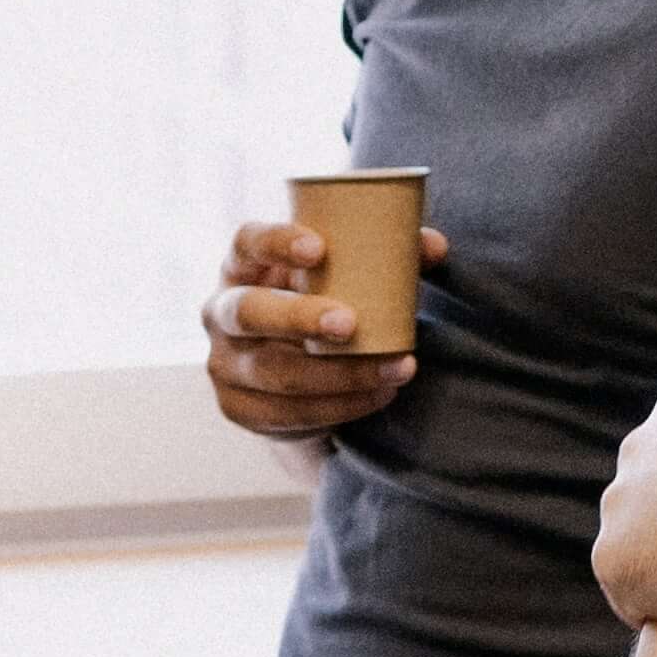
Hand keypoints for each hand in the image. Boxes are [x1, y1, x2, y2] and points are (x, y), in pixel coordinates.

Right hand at [200, 216, 443, 436]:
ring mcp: (223, 363)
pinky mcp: (237, 407)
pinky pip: (287, 414)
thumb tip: (435, 246)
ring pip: (275, 373)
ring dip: (340, 374)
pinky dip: (339, 407)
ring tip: (395, 368)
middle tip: (351, 323)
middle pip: (248, 312)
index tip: (319, 248)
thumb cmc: (323, 303)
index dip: (276, 243)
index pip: (247, 242)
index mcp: (243, 266)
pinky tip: (378, 395)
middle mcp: (221, 311)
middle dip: (299, 318)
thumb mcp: (342, 275)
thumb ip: (389, 255)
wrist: (295, 371)